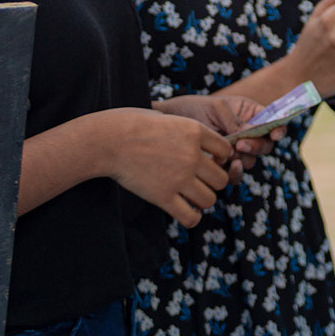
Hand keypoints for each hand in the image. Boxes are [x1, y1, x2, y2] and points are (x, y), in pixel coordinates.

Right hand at [104, 107, 234, 227]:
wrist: (108, 140)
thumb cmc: (133, 124)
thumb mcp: (167, 118)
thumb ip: (186, 131)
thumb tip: (198, 141)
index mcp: (195, 131)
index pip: (226, 151)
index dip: (220, 158)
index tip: (207, 161)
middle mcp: (193, 155)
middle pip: (222, 179)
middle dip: (212, 182)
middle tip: (199, 182)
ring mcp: (179, 177)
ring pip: (210, 199)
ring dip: (202, 200)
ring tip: (190, 197)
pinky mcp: (163, 196)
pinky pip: (190, 216)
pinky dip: (191, 218)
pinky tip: (184, 212)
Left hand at [155, 94, 276, 177]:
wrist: (168, 124)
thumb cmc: (193, 109)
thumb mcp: (216, 109)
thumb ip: (236, 121)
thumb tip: (253, 134)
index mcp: (250, 114)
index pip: (273, 122)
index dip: (278, 129)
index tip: (274, 134)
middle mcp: (246, 134)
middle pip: (264, 145)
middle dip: (256, 146)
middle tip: (241, 145)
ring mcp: (235, 151)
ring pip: (250, 161)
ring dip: (244, 160)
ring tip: (231, 157)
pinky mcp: (222, 167)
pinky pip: (235, 174)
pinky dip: (234, 173)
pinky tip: (226, 167)